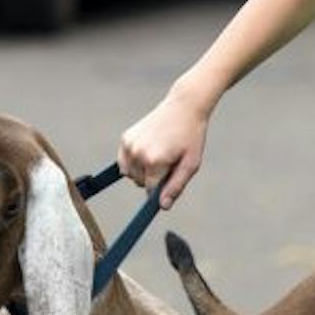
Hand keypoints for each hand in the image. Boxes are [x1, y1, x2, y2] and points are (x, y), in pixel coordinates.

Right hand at [118, 87, 211, 209]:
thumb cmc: (191, 136)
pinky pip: (124, 162)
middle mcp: (138, 153)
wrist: (183, 107)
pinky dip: (134, 161)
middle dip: (154, 178)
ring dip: (143, 171)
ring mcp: (129, 144)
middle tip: (169, 161)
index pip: (151, 190)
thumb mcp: (190, 164)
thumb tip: (163, 206)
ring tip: (160, 155)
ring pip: (130, 174)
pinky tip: (149, 151)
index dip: (161, 189)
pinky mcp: (125, 138)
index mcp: (155, 161)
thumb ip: (176, 187)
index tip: (169, 182)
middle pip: (140, 183)